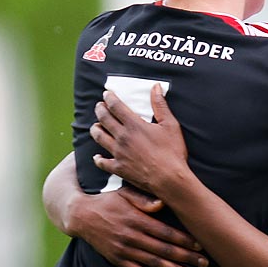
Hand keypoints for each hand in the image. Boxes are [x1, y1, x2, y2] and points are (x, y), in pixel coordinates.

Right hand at [67, 184, 206, 266]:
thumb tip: (162, 203)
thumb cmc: (108, 200)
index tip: (200, 244)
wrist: (81, 215)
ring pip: (153, 262)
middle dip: (186, 257)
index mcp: (137, 219)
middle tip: (205, 263)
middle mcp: (131, 236)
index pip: (166, 232)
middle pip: (164, 249)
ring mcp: (124, 250)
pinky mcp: (117, 259)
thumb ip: (144, 199)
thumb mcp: (125, 193)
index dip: (184, 239)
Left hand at [90, 85, 192, 201]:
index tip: (106, 95)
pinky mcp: (119, 168)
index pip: (115, 106)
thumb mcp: (170, 125)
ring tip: (95, 126)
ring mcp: (118, 153)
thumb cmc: (172, 152)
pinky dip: (98, 159)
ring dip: (95, 129)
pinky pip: (102, 162)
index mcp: (134, 125)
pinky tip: (97, 156)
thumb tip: (155, 87)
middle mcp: (122, 137)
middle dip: (100, 110)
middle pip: (104, 119)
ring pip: (99, 138)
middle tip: (99, 106)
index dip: (109, 98)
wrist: (169, 179)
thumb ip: (160, 105)